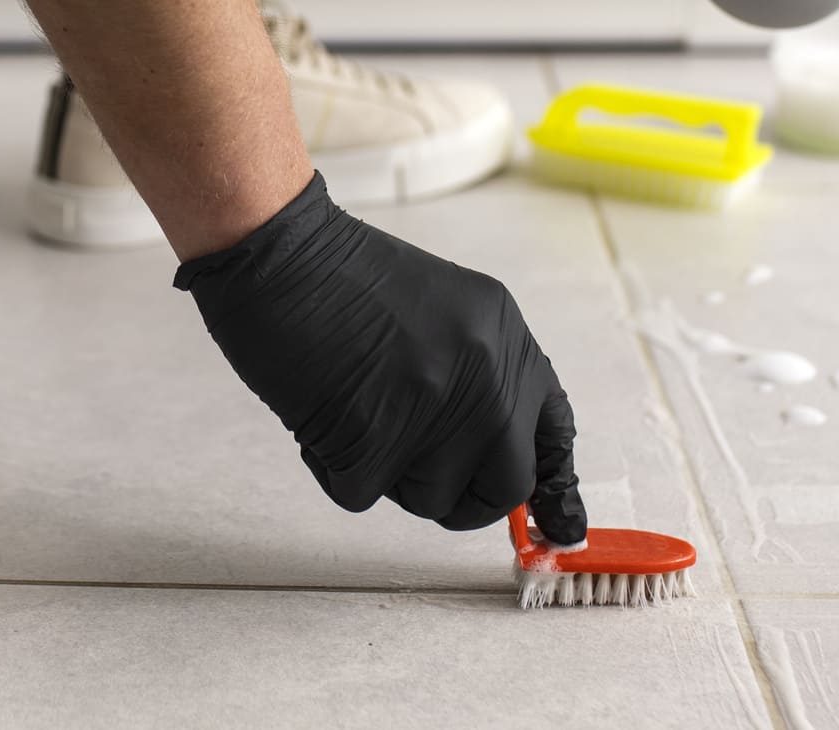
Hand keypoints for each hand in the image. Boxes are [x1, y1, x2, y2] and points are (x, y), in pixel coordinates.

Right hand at [174, 172, 586, 542]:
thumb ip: (477, 376)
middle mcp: (485, 376)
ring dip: (389, 475)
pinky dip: (333, 468)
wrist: (280, 250)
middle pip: (507, 484)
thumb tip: (490, 453)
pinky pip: (363, 495)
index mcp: (505, 339)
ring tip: (356, 410)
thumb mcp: (444, 311)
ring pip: (432, 498)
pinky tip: (321, 413)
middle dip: (467, 499)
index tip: (557, 524)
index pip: (552, 430)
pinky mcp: (376, 437)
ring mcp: (435, 407)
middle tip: (422, 474)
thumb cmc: (341, 277)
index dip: (551, 485)